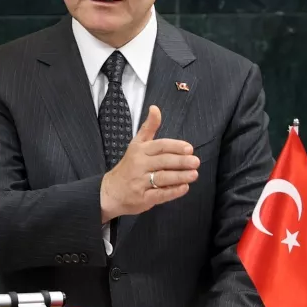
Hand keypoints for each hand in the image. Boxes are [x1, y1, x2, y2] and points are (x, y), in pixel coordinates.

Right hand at [100, 105, 199, 222]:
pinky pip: (159, 194)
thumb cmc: (128, 166)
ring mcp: (140, 182)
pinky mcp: (142, 198)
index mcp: (139, 150)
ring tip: (194, 174)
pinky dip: (172, 192)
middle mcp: (139, 165)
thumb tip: (155, 108)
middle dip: (181, 161)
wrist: (110, 192)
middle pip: (163, 161)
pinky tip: (184, 188)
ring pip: (162, 177)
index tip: (189, 148)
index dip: (175, 146)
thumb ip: (148, 127)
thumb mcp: (136, 144)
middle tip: (196, 162)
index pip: (159, 146)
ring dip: (180, 176)